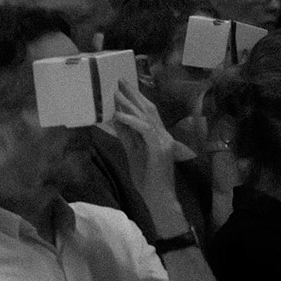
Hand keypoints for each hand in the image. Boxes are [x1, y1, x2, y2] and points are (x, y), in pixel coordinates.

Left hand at [110, 81, 182, 215]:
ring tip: (116, 93)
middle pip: (149, 109)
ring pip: (147, 116)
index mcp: (160, 136)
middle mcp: (164, 135)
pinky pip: (145, 129)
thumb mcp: (134, 153)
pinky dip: (131, 120)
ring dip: (130, 104)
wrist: (160, 199)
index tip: (123, 88)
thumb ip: (127, 136)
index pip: (148, 113)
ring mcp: (164, 140)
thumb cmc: (148, 180)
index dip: (136, 99)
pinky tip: (119, 114)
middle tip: (120, 81)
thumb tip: (116, 120)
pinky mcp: (160, 148)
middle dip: (134, 94)